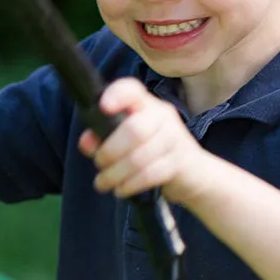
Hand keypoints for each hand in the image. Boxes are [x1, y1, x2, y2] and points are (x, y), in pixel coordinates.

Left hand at [77, 78, 210, 204]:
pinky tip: (121, 189)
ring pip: (140, 157)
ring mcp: (174, 138)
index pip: (133, 90)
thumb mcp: (125, 141)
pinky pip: (150, 174)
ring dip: (115, 174)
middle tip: (99, 164)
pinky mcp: (180, 162)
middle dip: (110, 151)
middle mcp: (162, 116)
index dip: (117, 95)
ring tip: (104, 183)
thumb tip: (86, 142)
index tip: (103, 107)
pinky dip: (130, 184)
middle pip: (134, 130)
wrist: (192, 172)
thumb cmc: (151, 151)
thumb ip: (102, 138)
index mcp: (145, 105)